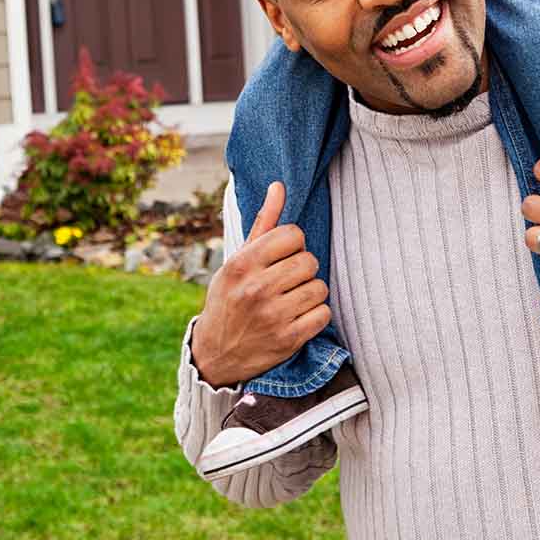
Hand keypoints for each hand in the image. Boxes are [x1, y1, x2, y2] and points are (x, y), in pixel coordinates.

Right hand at [190, 183, 331, 388]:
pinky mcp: (287, 340)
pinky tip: (298, 317)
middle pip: (309, 261)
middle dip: (303, 268)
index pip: (292, 235)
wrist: (216, 352)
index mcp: (242, 264)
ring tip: (293, 298)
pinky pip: (323, 314)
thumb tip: (278, 186)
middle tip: (288, 280)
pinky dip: (316, 315)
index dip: (293, 244)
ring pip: (319, 287)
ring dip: (311, 292)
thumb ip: (263, 223)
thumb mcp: (238, 259)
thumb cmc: (229, 298)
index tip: (282, 256)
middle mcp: (256, 288)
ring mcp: (272, 316)